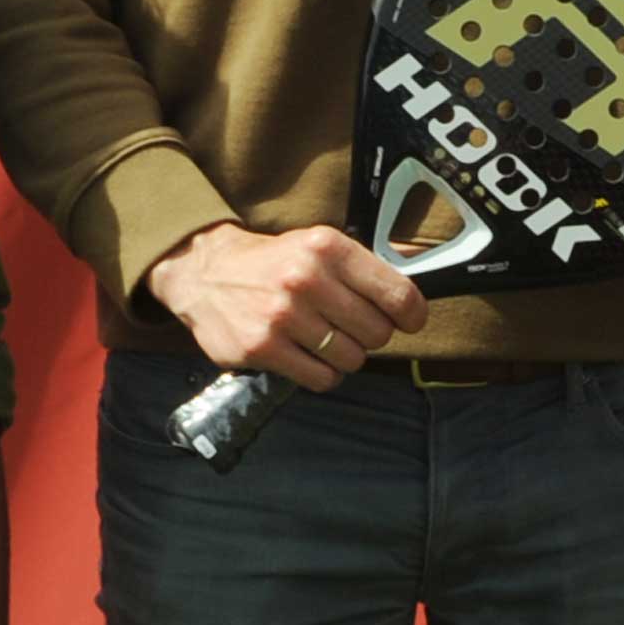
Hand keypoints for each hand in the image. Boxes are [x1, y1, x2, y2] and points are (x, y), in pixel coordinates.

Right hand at [143, 220, 427, 391]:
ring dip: (344, 355)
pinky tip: (307, 355)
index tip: (409, 321)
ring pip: (351, 359)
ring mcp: (282, 316)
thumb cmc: (273, 262)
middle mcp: (306, 279)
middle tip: (350, 326)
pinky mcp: (262, 347)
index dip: (412, 315)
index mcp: (327, 248)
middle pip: (377, 333)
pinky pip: (321, 378)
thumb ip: (366, 267)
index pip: (397, 294)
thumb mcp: (319, 246)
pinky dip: (322, 373)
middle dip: (370, 335)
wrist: (205, 273)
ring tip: (323, 339)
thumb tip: (418, 285)